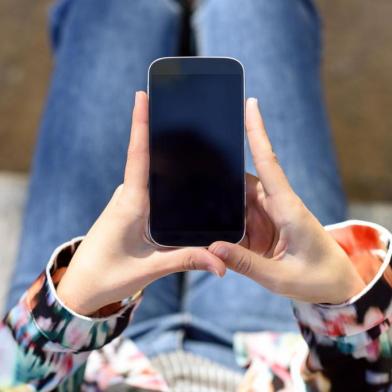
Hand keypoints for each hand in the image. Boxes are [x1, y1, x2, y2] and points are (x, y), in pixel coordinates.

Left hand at [57, 91, 225, 314]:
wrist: (81, 287)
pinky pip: (147, 186)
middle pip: (146, 158)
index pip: (137, 157)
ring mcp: (127, 202)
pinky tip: (180, 179)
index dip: (140, 125)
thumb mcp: (150, 268)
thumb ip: (186, 260)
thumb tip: (222, 263)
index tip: (142, 96)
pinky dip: (162, 177)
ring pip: (148, 173)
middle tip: (183, 110)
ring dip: (163, 156)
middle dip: (160, 132)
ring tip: (191, 140)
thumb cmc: (109, 276)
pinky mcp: (130, 210)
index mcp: (130, 204)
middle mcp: (127, 196)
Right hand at [209, 98, 364, 304]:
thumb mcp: (280, 278)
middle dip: (219, 177)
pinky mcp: (265, 227)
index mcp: (288, 210)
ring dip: (220, 205)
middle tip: (190, 170)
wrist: (336, 287)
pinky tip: (210, 227)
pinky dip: (226, 221)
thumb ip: (246, 264)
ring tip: (194, 204)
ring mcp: (270, 215)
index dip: (258, 133)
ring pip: (238, 200)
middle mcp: (278, 206)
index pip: (269, 164)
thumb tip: (213, 248)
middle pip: (243, 182)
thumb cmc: (316, 279)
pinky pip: (240, 217)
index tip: (251, 104)